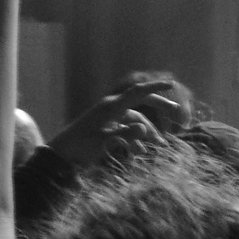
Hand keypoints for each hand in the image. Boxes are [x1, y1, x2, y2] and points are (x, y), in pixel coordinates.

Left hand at [52, 90, 177, 171]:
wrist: (61, 153)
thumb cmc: (81, 147)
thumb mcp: (104, 142)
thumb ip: (126, 136)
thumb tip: (146, 130)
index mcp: (112, 107)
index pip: (137, 92)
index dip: (155, 88)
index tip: (171, 85)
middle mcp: (112, 108)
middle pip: (141, 102)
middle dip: (159, 107)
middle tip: (177, 114)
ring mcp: (109, 116)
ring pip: (136, 119)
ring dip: (149, 131)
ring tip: (160, 146)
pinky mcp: (106, 126)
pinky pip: (127, 127)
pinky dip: (136, 138)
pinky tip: (141, 151)